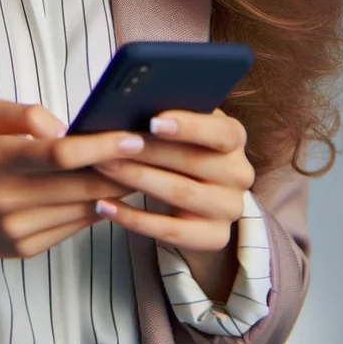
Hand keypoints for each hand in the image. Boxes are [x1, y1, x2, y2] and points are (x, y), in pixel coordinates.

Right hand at [0, 99, 143, 278]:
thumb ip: (26, 113)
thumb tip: (68, 130)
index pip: (58, 154)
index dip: (101, 147)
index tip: (132, 137)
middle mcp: (6, 198)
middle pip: (80, 186)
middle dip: (122, 169)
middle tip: (151, 153)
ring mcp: (16, 229)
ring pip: (83, 210)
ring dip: (115, 191)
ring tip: (138, 170)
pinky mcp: (24, 249)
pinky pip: (73, 227)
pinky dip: (95, 209)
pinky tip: (108, 192)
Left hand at [91, 108, 253, 256]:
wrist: (201, 197)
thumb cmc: (181, 147)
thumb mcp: (183, 126)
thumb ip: (167, 113)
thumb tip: (128, 106)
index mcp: (234, 137)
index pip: (221, 132)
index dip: (189, 127)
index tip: (153, 121)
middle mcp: (239, 173)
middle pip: (193, 162)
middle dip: (146, 151)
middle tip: (109, 143)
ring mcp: (229, 208)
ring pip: (180, 194)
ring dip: (136, 179)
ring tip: (102, 166)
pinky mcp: (215, 237)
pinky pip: (170, 231)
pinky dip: (134, 219)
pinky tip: (105, 205)